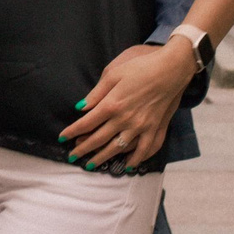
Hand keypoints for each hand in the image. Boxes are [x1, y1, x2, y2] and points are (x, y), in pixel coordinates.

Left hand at [60, 41, 195, 170]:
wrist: (170, 69)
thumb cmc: (140, 68)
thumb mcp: (113, 74)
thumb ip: (96, 93)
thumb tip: (80, 107)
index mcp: (112, 105)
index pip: (87, 123)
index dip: (73, 132)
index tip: (62, 138)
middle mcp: (125, 119)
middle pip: (99, 139)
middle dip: (83, 149)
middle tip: (72, 157)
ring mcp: (141, 126)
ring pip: (118, 148)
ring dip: (103, 158)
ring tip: (91, 165)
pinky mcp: (156, 128)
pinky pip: (145, 149)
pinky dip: (136, 159)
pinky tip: (128, 166)